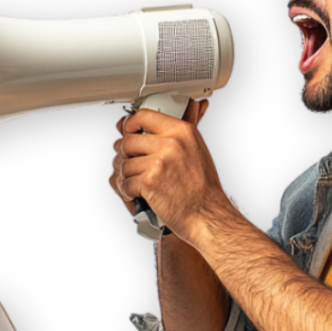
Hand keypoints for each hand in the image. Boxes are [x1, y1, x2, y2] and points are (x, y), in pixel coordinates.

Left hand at [108, 99, 209, 216]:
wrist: (207, 215)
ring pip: (124, 164)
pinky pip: (125, 182)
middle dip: (127, 156)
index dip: (130, 125)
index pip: (144, 115)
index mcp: (183, 131)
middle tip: (135, 166)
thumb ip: (176, 135)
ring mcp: (159, 162)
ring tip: (141, 184)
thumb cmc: (204, 189)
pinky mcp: (149, 181)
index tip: (127, 132)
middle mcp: (171, 143)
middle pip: (128, 141)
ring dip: (128, 176)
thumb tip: (165, 117)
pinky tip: (140, 194)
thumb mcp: (197, 150)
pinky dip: (129, 192)